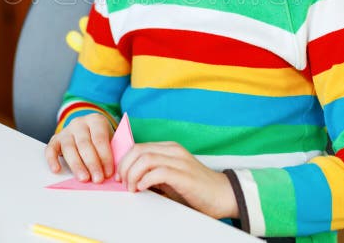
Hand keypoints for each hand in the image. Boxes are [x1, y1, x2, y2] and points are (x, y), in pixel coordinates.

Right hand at [45, 113, 113, 182]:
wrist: (87, 131)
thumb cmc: (101, 140)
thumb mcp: (110, 140)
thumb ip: (111, 152)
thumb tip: (112, 172)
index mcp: (96, 120)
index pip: (100, 139)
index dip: (104, 157)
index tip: (108, 173)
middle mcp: (79, 123)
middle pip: (84, 144)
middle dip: (92, 163)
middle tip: (97, 179)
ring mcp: (66, 130)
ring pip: (69, 148)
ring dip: (77, 165)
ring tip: (84, 179)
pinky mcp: (55, 139)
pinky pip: (51, 149)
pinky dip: (52, 160)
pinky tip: (57, 170)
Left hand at [116, 141, 238, 218]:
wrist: (224, 195)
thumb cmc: (196, 189)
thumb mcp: (170, 179)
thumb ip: (152, 174)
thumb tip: (128, 179)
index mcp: (169, 148)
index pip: (137, 147)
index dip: (124, 162)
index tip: (119, 177)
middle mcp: (173, 150)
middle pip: (138, 150)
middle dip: (125, 168)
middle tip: (123, 184)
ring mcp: (180, 161)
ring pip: (145, 158)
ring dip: (133, 174)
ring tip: (132, 188)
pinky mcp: (184, 175)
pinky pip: (158, 172)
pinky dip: (145, 180)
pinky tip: (143, 189)